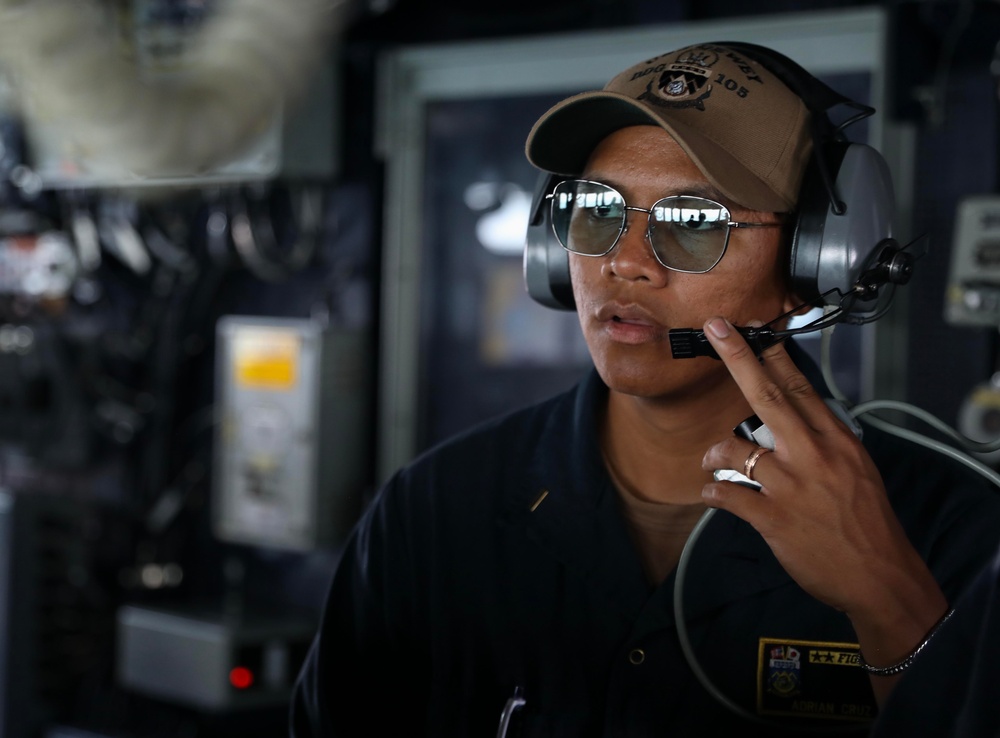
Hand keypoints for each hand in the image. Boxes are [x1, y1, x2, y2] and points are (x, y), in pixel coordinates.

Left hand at [699, 317, 946, 683]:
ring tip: (713, 462)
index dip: (775, 357)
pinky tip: (712, 492)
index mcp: (836, 441)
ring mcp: (791, 486)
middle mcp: (812, 456)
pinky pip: (728, 495)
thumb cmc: (867, 522)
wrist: (879, 575)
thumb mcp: (857, 469)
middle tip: (716, 331)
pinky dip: (713, 492)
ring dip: (716, 453)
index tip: (756, 330)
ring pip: (736, 450)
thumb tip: (800, 417)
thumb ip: (825, 441)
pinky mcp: (773, 518)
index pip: (801, 389)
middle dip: (738, 359)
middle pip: (767, 397)